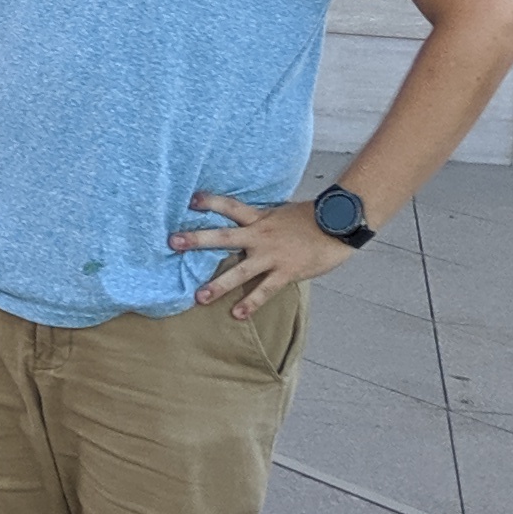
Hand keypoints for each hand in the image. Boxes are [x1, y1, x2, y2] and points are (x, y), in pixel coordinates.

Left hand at [171, 193, 352, 317]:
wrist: (339, 227)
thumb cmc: (312, 220)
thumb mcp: (283, 213)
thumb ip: (263, 219)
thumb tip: (247, 219)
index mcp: (260, 218)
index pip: (230, 206)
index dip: (211, 201)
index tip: (191, 199)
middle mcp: (261, 235)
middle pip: (223, 236)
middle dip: (197, 240)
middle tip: (173, 242)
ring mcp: (272, 255)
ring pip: (240, 271)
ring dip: (218, 284)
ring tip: (198, 297)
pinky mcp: (285, 272)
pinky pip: (264, 291)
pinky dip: (251, 303)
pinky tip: (236, 314)